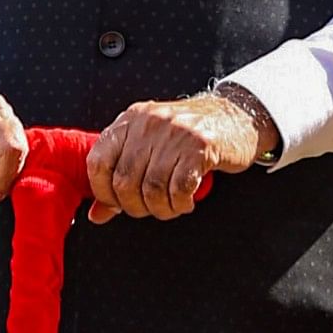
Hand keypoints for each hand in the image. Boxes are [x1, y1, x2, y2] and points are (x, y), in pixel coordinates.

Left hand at [84, 94, 262, 224]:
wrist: (235, 117)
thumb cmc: (186, 138)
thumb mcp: (149, 148)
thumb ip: (119, 177)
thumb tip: (97, 215)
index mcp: (130, 120)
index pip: (98, 162)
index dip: (103, 193)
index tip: (117, 205)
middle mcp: (149, 123)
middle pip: (125, 181)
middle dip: (135, 207)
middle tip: (150, 209)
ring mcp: (175, 132)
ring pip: (152, 189)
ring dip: (160, 209)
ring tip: (170, 207)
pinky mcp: (201, 146)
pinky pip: (180, 189)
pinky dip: (180, 204)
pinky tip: (186, 202)